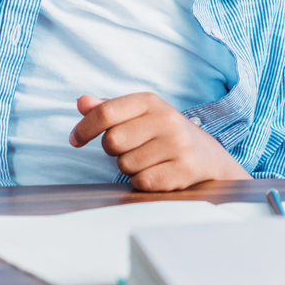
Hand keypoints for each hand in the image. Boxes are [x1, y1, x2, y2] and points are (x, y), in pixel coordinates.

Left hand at [70, 93, 248, 191]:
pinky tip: (157, 173)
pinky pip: (142, 182)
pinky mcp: (183, 170)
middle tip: (130, 150)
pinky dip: (143, 182)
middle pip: (112, 141)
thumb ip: (109, 109)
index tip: (75, 140)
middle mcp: (166, 119)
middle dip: (114, 151)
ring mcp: (177, 144)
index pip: (105, 112)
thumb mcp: (139, 115)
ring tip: (149, 161)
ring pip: (126, 165)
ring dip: (131, 168)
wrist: (208, 157)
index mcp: (150, 101)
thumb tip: (81, 102)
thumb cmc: (165, 135)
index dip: (84, 128)